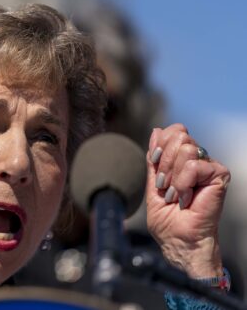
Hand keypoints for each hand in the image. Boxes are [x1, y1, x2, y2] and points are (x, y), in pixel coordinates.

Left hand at [146, 124, 230, 277]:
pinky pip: (194, 165)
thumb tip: (156, 131)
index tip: (156, 167)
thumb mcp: (153, 185)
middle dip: (164, 163)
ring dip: (173, 177)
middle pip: (178, 136)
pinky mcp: (219, 175)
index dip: (160, 145)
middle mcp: (197, 160)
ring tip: (176, 195)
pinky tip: (186, 197)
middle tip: (165, 187)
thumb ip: (154, 159)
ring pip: (185, 148)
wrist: (179, 241)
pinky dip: (183, 183)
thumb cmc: (167, 220)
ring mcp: (208, 166)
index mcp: (181, 160)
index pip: (173, 131)